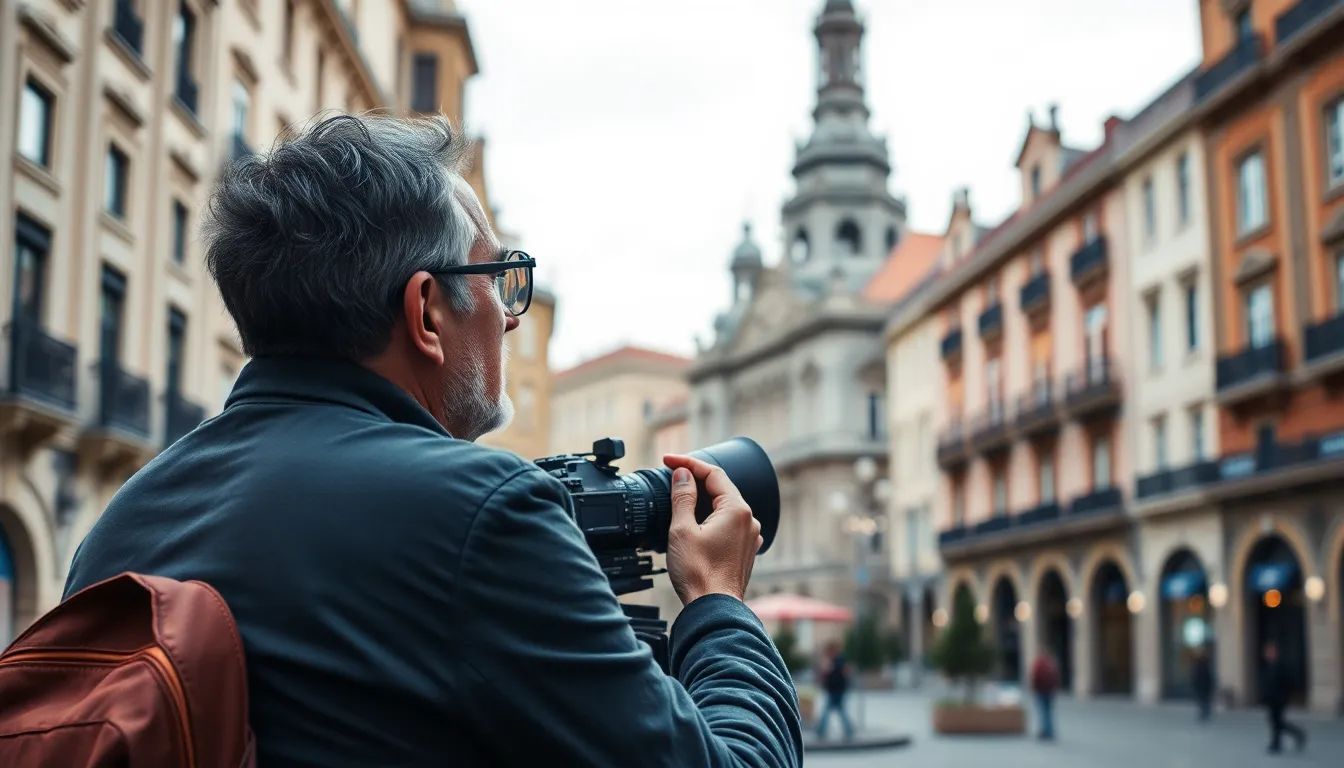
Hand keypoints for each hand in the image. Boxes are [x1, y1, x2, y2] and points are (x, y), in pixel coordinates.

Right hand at [662, 454, 762, 604]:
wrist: (713, 609)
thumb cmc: (699, 574)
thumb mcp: (682, 529)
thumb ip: (682, 497)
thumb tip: (683, 475)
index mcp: (736, 510)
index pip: (713, 473)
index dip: (688, 464)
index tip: (668, 460)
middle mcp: (748, 520)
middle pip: (721, 488)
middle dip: (695, 480)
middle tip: (672, 476)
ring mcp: (749, 537)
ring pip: (724, 507)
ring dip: (702, 499)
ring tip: (679, 498)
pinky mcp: (744, 551)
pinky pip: (727, 524)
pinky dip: (710, 517)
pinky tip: (695, 523)